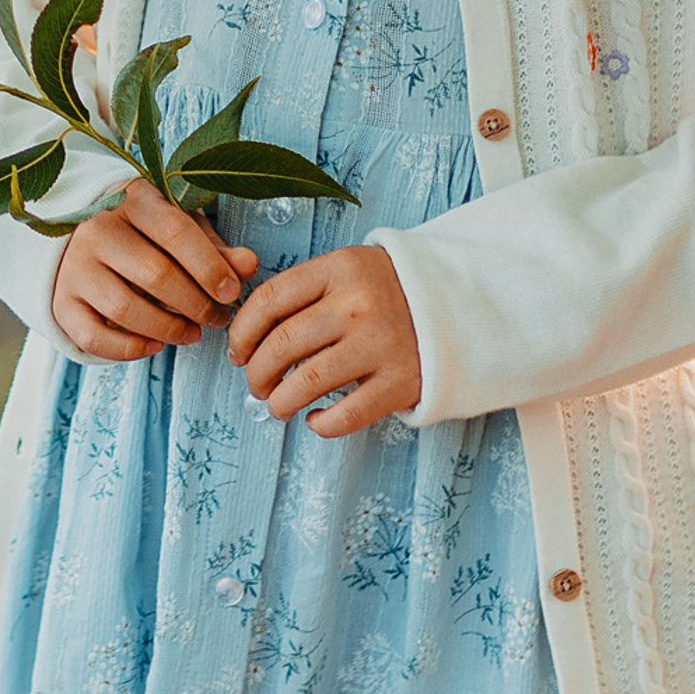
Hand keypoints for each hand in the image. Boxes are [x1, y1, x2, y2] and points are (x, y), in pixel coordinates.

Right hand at [53, 179, 259, 361]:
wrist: (80, 241)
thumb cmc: (145, 236)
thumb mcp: (181, 230)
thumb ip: (214, 249)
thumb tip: (249, 264)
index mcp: (132, 200)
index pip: (174, 230)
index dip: (208, 265)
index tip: (231, 292)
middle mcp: (96, 228)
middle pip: (154, 273)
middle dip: (195, 304)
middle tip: (217, 318)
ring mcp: (74, 265)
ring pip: (125, 308)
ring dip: (168, 329)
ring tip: (191, 332)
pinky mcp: (60, 301)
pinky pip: (94, 336)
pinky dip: (128, 349)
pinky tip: (154, 344)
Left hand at [226, 245, 420, 434]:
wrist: (457, 304)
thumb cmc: (386, 290)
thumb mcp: (346, 270)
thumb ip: (303, 291)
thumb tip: (249, 335)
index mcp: (338, 269)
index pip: (270, 299)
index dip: (242, 330)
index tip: (237, 349)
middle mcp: (357, 305)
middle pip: (283, 343)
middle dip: (256, 370)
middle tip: (255, 382)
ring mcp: (380, 345)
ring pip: (308, 381)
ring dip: (281, 400)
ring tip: (277, 405)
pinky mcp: (400, 384)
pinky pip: (347, 415)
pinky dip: (322, 424)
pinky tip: (314, 419)